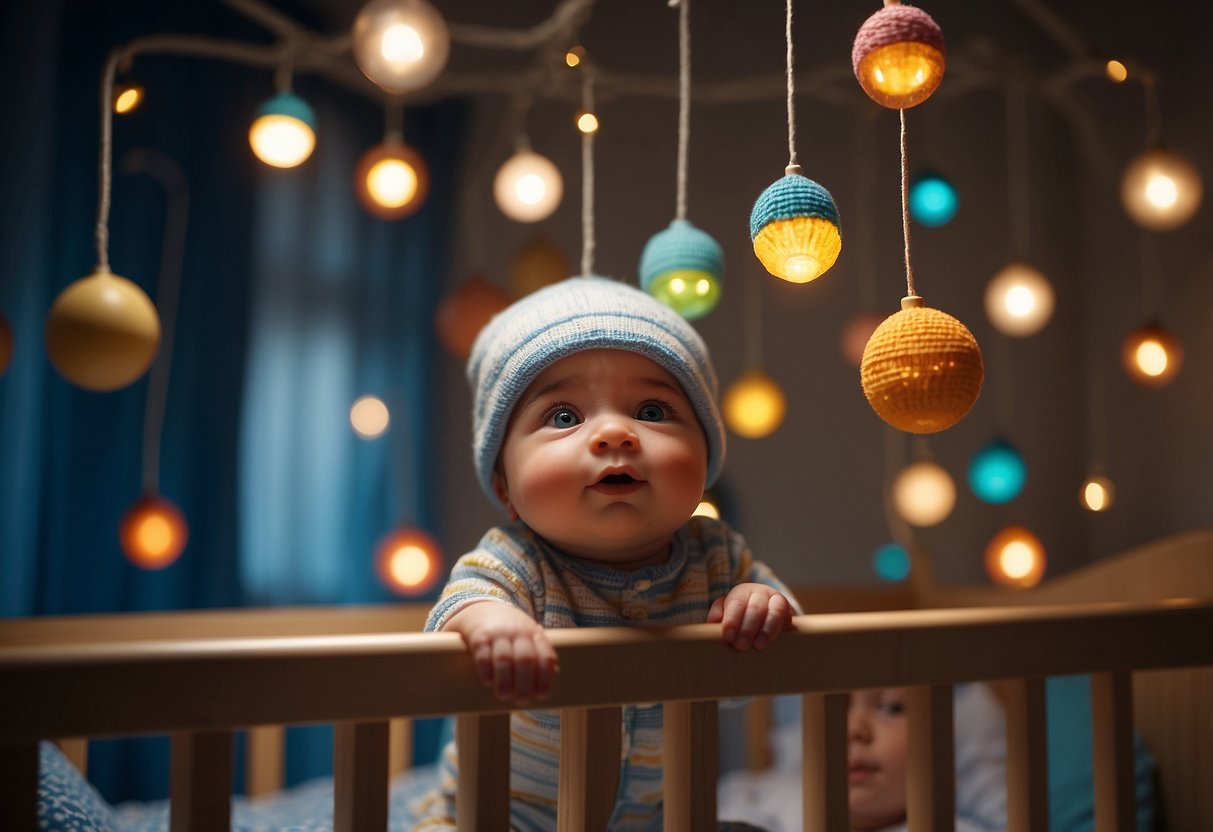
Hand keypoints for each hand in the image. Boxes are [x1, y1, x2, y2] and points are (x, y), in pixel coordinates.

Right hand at [442, 601, 558, 704]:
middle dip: (525, 684)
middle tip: (521, 701)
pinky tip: (487, 681)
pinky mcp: (479, 636)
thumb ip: (537, 654)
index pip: (546, 656)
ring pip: (504, 658)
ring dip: (505, 682)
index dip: (546, 678)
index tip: (541, 696)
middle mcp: (518, 632)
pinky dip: (486, 670)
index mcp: (534, 635)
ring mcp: (498, 633)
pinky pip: (483, 654)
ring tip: (504, 696)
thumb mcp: (527, 636)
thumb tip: (549, 681)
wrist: (480, 609)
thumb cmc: (508, 632)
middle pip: (526, 659)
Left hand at [707, 584, 794, 650]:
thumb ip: (718, 613)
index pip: (736, 604)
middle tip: (741, 646)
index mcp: (741, 592)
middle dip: (747, 628)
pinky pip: (786, 616)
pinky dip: (781, 626)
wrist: (764, 605)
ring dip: (766, 629)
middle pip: (755, 608)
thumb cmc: (739, 612)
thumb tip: (713, 621)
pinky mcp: (787, 609)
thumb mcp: (726, 609)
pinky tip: (776, 637)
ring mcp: (775, 599)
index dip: (732, 620)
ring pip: (773, 611)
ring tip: (758, 646)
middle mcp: (759, 593)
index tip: (728, 636)